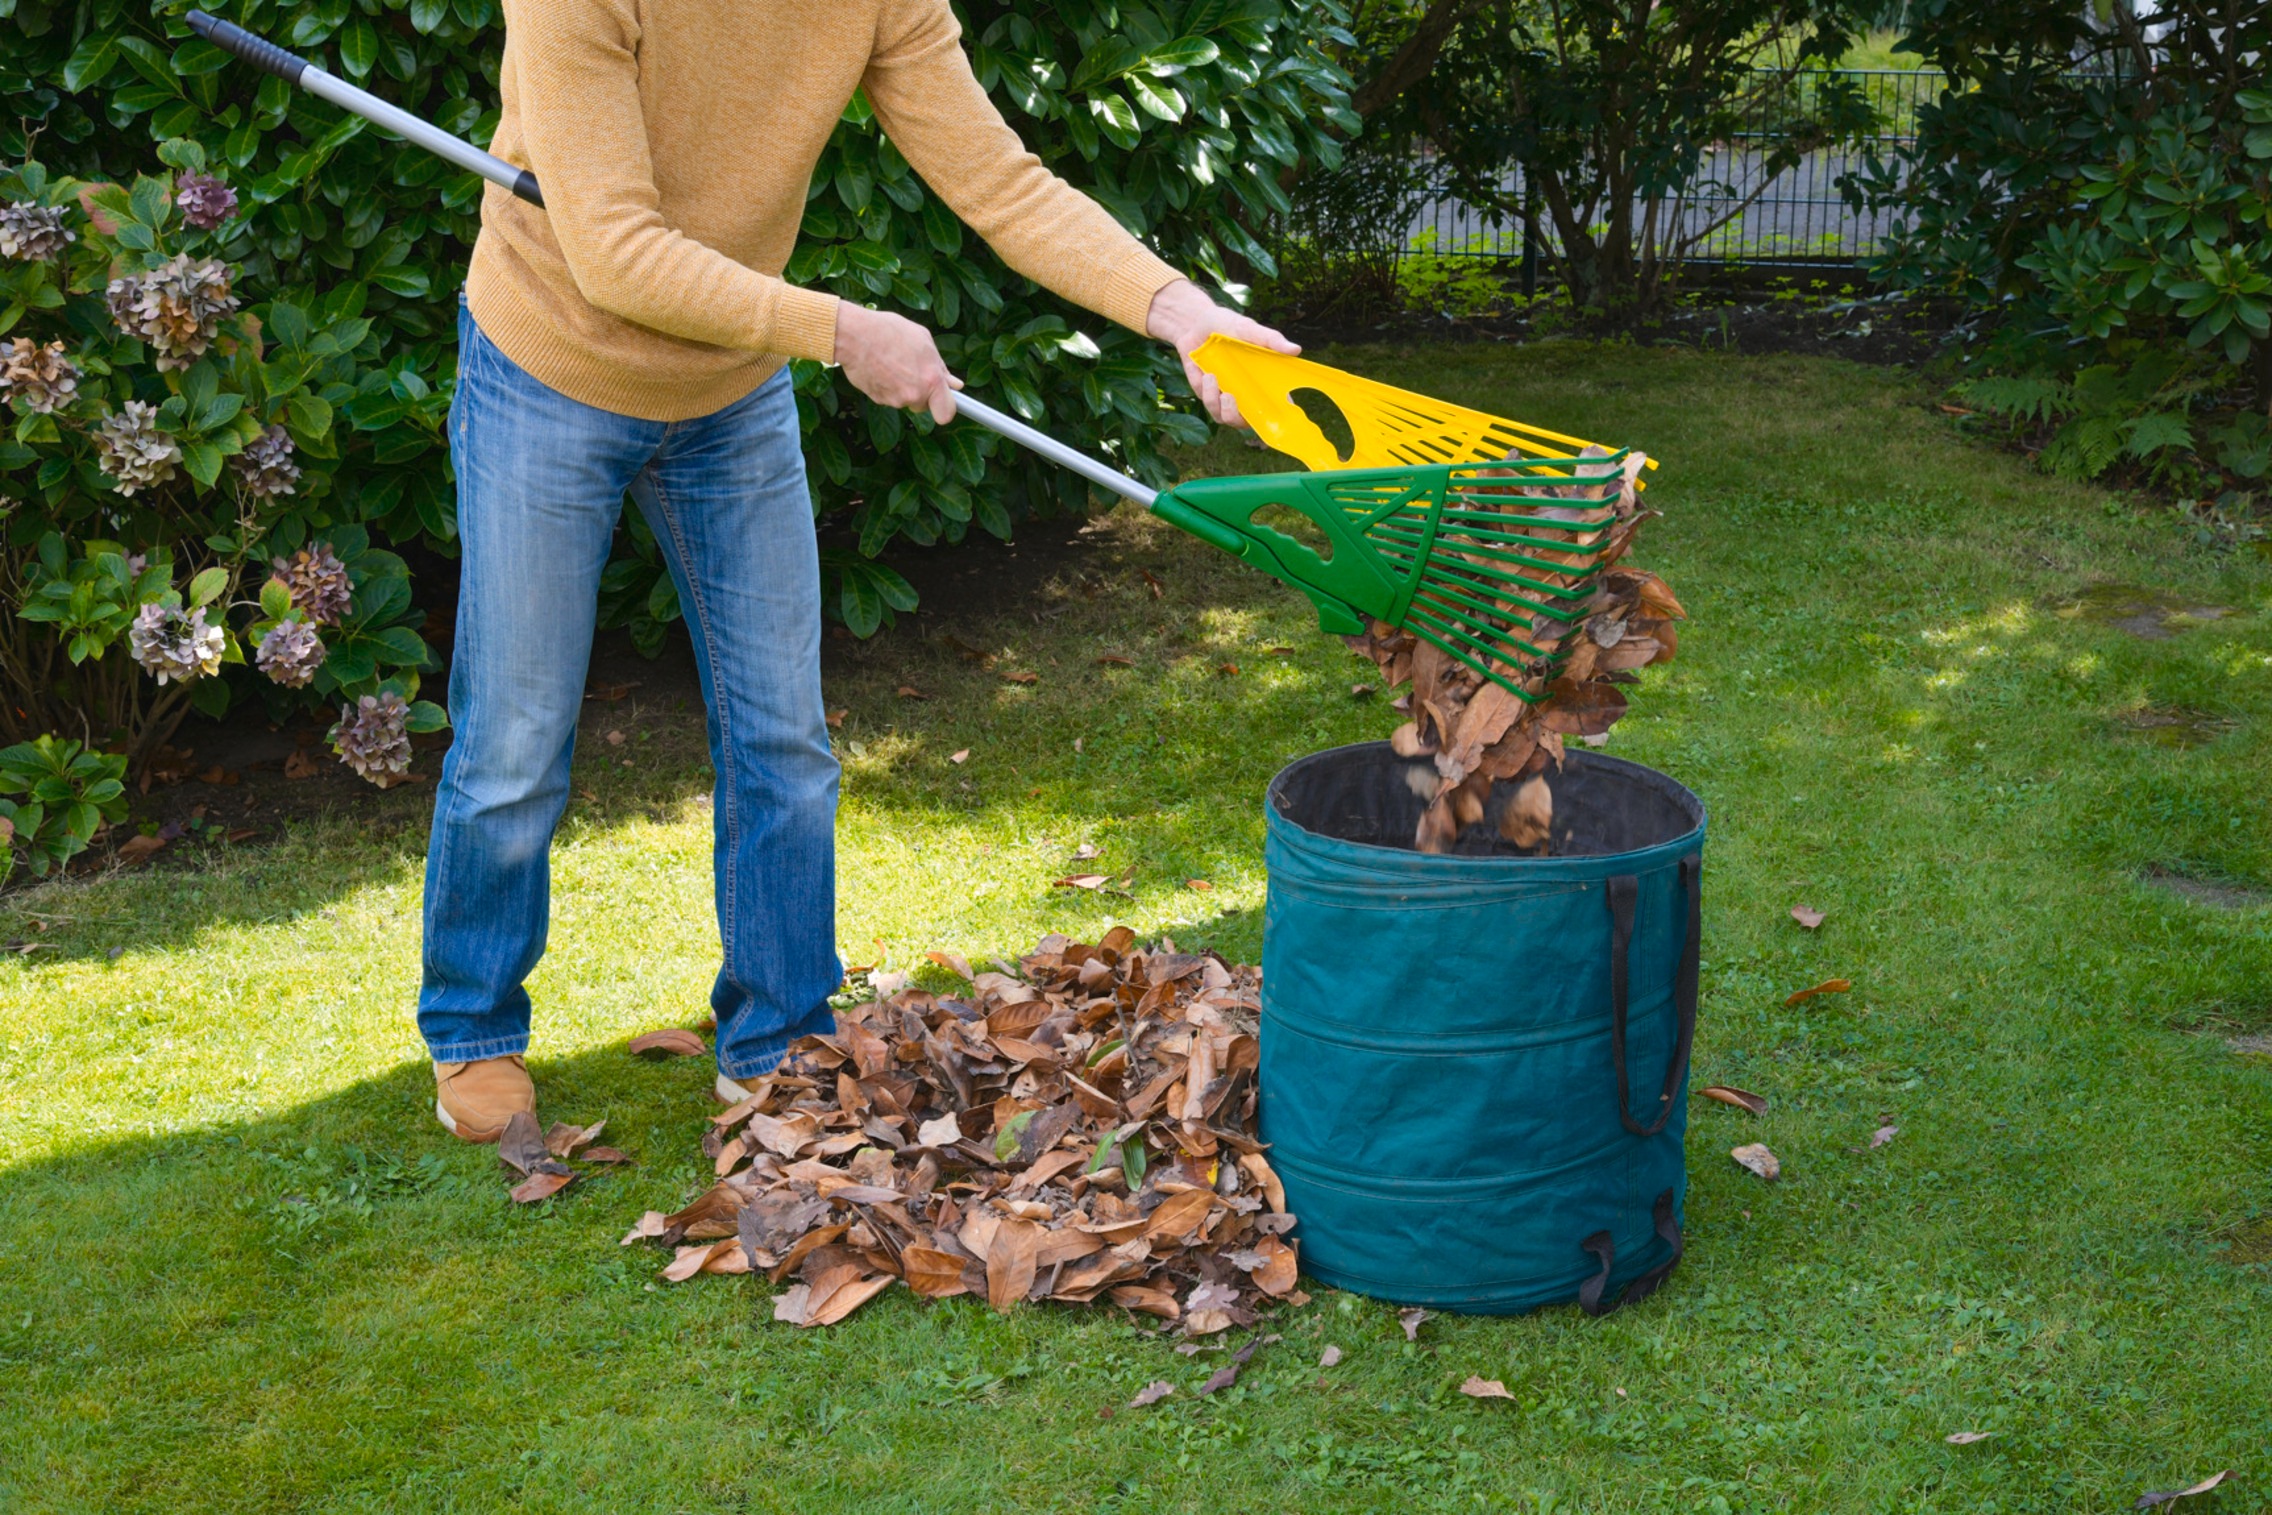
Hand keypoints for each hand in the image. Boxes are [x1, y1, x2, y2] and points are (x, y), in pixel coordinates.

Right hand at [834, 303, 958, 423]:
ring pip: (904, 400)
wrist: (855, 335)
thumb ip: (941, 367)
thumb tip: (955, 385)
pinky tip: (880, 367)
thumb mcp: (923, 341)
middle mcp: (914, 395)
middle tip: (911, 370)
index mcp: (931, 380)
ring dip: (902, 387)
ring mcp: (894, 400)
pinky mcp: (877, 400)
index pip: (947, 413)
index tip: (944, 401)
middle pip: (923, 406)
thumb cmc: (890, 331)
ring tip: (893, 362)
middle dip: (920, 393)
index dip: (946, 407)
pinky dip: (886, 386)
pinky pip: (888, 397)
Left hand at [1144, 278, 1298, 427]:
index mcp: (1263, 380)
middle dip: (1237, 417)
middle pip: (1248, 422)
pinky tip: (1203, 372)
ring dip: (1216, 402)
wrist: (1195, 324)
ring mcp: (1226, 397)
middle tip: (1229, 397)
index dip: (1279, 417)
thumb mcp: (1248, 328)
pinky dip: (1205, 390)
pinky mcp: (1207, 395)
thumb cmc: (1226, 325)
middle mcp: (1246, 393)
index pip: (1277, 406)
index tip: (1275, 417)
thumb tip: (1295, 349)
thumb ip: (1270, 340)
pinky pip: (1208, 404)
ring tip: (1211, 377)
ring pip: (1224, 417)